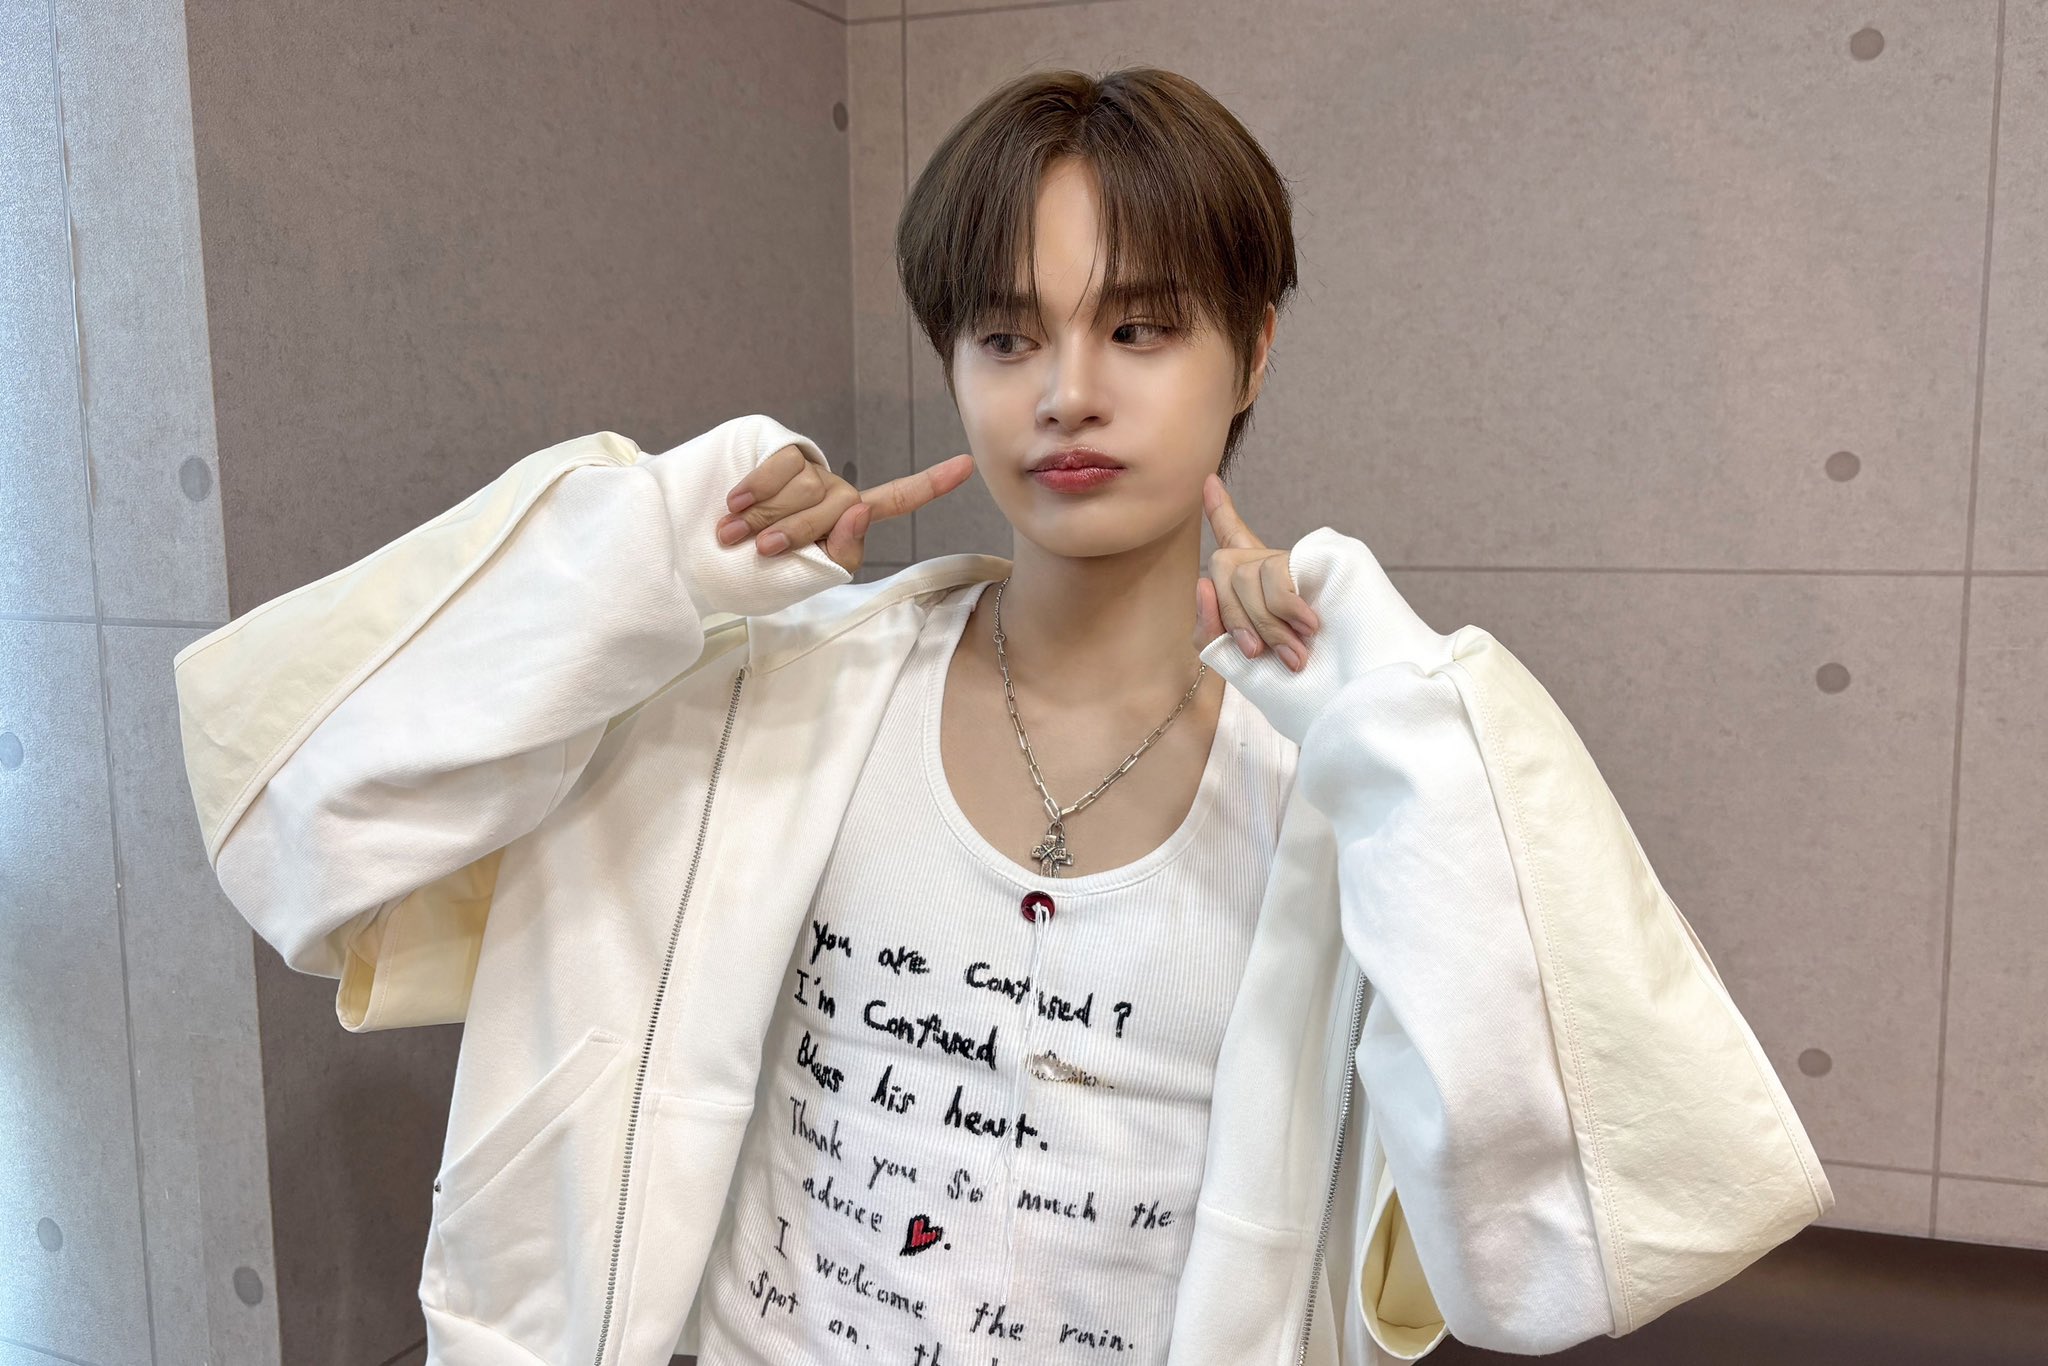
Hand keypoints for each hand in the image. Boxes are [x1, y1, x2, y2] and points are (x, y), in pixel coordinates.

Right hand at [715, 447, 975, 574]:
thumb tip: (857, 508)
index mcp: (851, 520)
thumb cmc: (764, 570)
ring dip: (765, 517)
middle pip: (832, 506)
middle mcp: (837, 489)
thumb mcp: (811, 575)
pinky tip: (735, 503)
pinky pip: (780, 468)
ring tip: (735, 532)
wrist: (714, 550)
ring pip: (805, 489)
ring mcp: (812, 469)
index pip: (897, 499)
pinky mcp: (783, 452)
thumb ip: (841, 551)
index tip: (968, 465)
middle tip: (760, 551)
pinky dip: (757, 489)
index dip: (930, 484)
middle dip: (792, 534)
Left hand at [1195, 473, 1320, 671]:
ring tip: (1293, 654)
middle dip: (1233, 615)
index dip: (1220, 511)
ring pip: (1246, 575)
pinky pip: (1275, 574)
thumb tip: (1202, 583)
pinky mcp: (1321, 555)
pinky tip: (1310, 626)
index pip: (1233, 539)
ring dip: (1264, 623)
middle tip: (1256, 654)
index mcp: (1257, 585)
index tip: (1209, 482)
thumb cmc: (1292, 681)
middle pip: (1223, 564)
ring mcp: (1298, 558)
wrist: (1349, 687)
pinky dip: (1285, 607)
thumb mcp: (1237, 661)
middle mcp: (1275, 564)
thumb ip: (1210, 628)